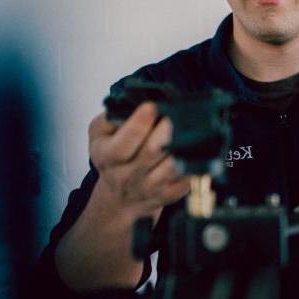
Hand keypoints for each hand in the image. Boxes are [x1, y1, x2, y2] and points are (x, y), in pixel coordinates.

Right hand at [88, 102, 190, 217]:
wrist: (118, 196)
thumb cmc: (112, 155)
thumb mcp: (100, 133)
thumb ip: (113, 116)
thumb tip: (136, 102)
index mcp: (106, 156)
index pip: (122, 144)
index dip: (138, 124)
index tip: (151, 106)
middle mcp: (125, 176)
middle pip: (152, 152)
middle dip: (167, 129)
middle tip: (177, 112)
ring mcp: (148, 188)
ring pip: (172, 166)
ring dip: (184, 145)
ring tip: (192, 128)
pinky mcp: (167, 195)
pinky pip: (187, 179)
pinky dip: (194, 164)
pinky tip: (198, 149)